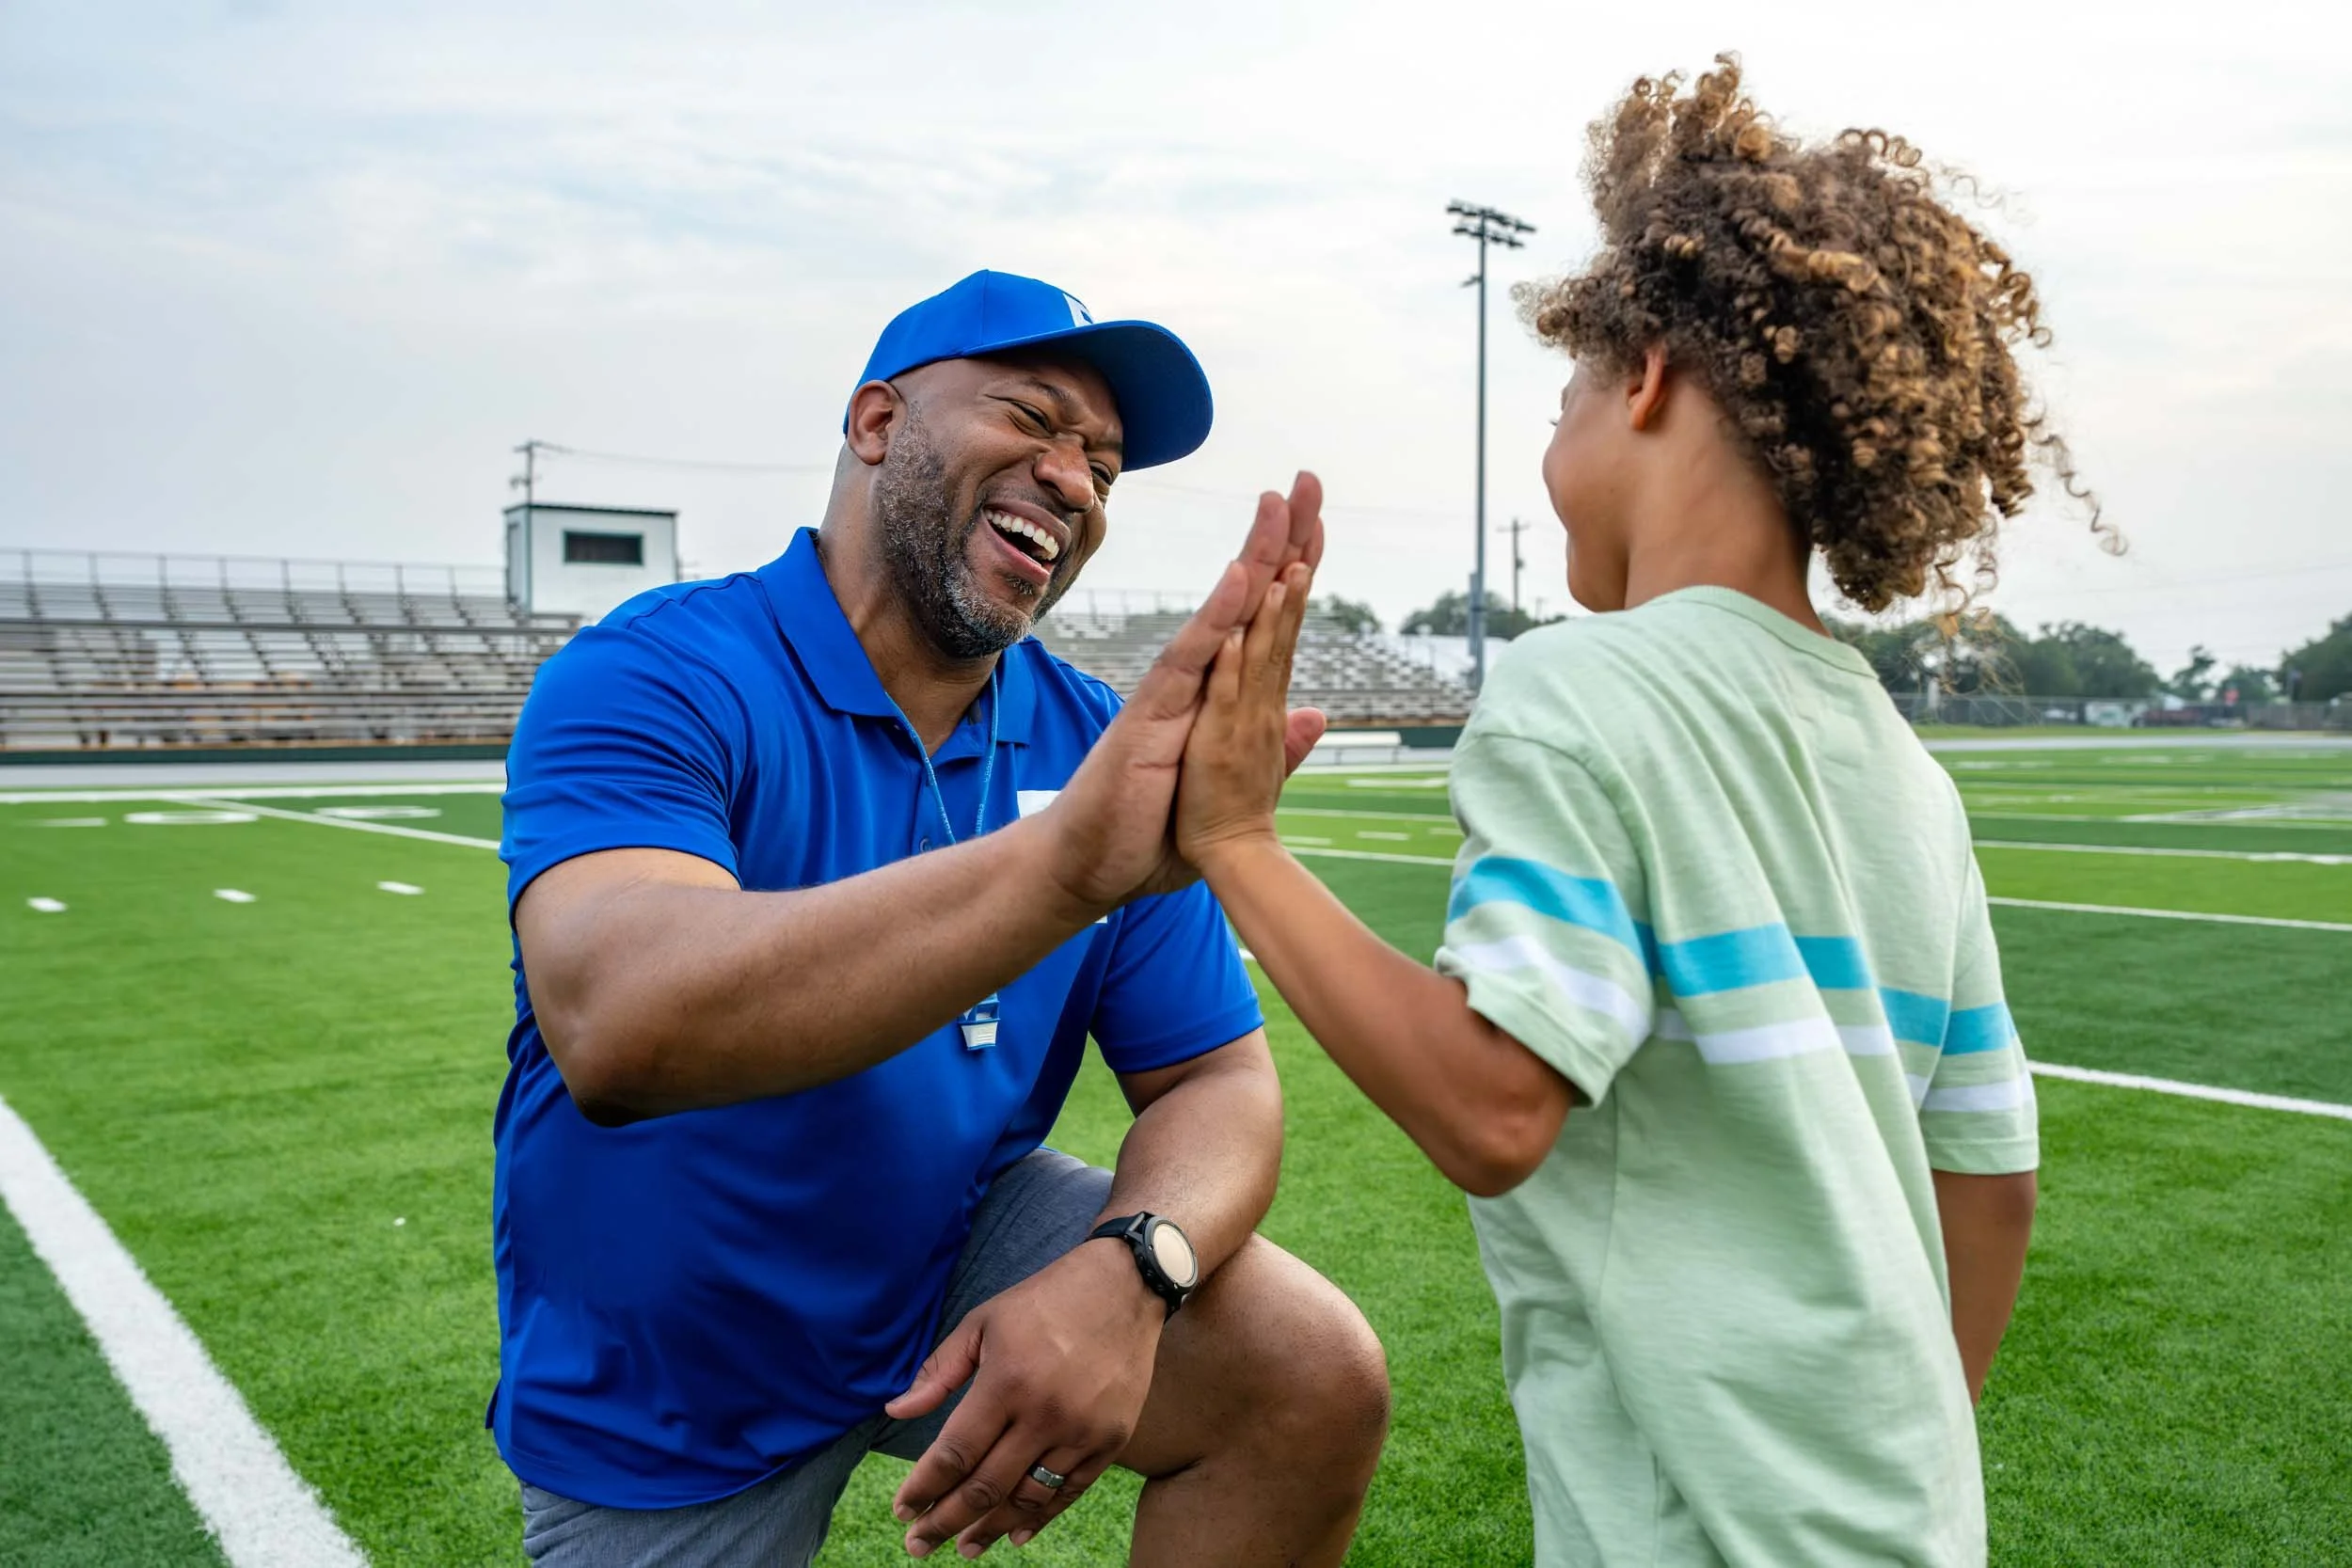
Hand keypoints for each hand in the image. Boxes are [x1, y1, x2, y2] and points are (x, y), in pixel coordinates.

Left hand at [887, 1239, 1162, 1557]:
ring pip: (1027, 1498)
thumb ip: (939, 1371)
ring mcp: (1083, 1432)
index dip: (924, 1488)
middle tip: (918, 1544)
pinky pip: (1070, 1492)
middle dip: (944, 1521)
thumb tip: (895, 1411)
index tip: (901, 1509)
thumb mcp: (983, 1322)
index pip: (955, 1453)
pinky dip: (1040, 1518)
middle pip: (985, 1486)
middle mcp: (1045, 1414)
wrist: (1125, 1288)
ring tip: (963, 1547)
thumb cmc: (1045, 1301)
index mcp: (1006, 1381)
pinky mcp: (1112, 1440)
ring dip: (989, 1529)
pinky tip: (1014, 1534)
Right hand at [1041, 473, 1327, 913]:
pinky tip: (1243, 578)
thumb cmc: (1147, 827)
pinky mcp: (1151, 715)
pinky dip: (1217, 617)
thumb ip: (1275, 750)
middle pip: (1247, 598)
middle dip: (1280, 539)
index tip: (1322, 525)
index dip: (1295, 573)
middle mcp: (1197, 681)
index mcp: (1218, 694)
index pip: (1265, 622)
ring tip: (1280, 505)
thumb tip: (1313, 715)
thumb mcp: (1229, 783)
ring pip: (1221, 615)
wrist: (1091, 865)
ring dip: (1252, 558)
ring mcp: (1173, 693)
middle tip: (1309, 480)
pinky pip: (1189, 659)